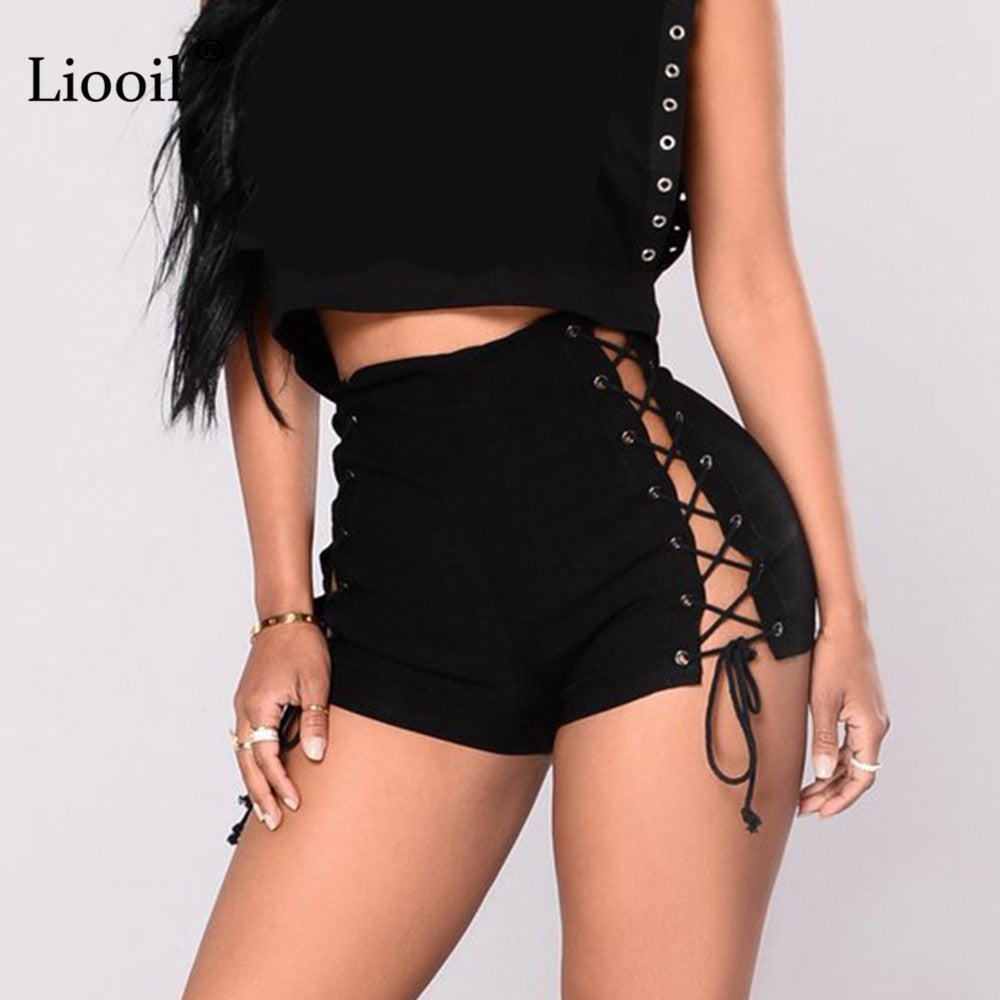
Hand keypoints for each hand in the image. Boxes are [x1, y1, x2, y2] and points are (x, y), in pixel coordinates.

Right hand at [232, 622, 330, 830]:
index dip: (280, 783)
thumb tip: (314, 757)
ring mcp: (242, 706)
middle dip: (260, 794)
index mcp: (258, 708)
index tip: (294, 804)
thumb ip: (313, 721)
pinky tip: (263, 772)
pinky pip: (246, 739)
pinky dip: (252, 761)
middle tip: (272, 822)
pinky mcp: (247, 701)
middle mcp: (244, 711)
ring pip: (243, 753)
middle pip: (247, 763)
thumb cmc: (302, 647)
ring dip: (254, 780)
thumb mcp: (315, 684)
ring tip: (267, 807)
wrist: (284, 618)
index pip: (266, 758)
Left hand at [799, 610, 889, 818]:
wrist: (845, 626)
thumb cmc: (835, 658)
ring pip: (852, 758)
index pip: (861, 777)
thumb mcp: (824, 701)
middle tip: (805, 806)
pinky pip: (850, 742)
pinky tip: (817, 764)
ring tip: (805, 791)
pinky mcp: (860, 707)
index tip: (820, 811)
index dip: (841, 799)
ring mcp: (869, 716)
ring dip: (830, 776)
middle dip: (831, 792)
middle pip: (856, 772)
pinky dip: (834, 757)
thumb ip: (825, 739)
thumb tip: (824, 771)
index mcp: (871, 728)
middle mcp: (875, 726)